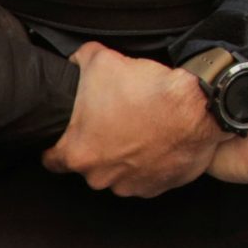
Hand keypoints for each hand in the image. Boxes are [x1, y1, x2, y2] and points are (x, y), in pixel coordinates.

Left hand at [42, 42, 220, 196]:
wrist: (196, 106)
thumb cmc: (147, 90)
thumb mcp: (101, 62)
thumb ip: (80, 62)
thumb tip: (75, 60)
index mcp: (78, 153)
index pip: (51, 161)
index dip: (55, 149)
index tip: (63, 141)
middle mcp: (100, 176)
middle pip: (88, 167)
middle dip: (96, 149)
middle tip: (110, 128)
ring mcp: (130, 185)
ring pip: (116, 175)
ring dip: (122, 160)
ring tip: (135, 134)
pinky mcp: (157, 187)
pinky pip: (144, 180)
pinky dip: (147, 166)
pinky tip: (154, 145)